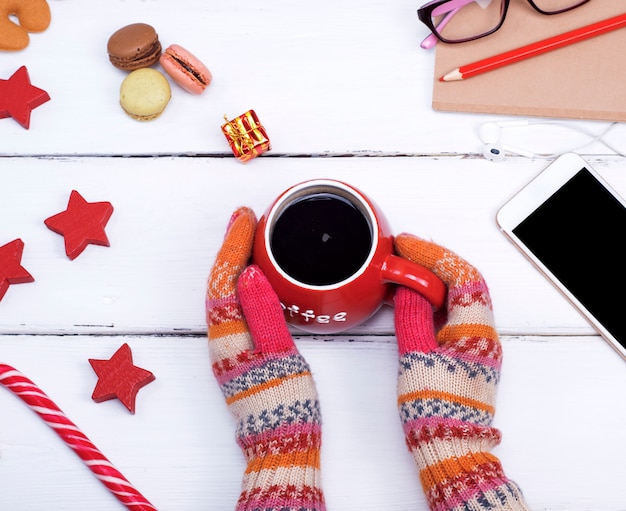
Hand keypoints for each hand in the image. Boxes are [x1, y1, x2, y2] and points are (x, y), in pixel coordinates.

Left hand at [206, 207, 324, 510]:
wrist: (281, 444)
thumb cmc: (284, 404)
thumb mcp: (280, 355)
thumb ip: (264, 313)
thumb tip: (249, 273)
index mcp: (229, 335)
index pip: (224, 277)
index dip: (234, 243)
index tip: (247, 216)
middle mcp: (221, 338)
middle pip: (219, 280)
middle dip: (231, 246)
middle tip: (247, 218)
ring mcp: (229, 345)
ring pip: (225, 292)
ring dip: (235, 260)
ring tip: (251, 237)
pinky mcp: (240, 351)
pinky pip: (235, 305)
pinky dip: (242, 281)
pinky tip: (256, 275)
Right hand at [393, 233, 528, 510]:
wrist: (450, 447)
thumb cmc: (437, 410)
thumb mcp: (416, 357)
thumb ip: (412, 317)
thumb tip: (409, 289)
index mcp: (475, 332)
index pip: (463, 276)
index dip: (435, 255)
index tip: (407, 246)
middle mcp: (482, 335)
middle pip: (465, 282)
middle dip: (435, 261)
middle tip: (405, 252)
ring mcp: (475, 345)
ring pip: (459, 297)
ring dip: (433, 279)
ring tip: (405, 269)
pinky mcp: (464, 355)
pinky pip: (452, 314)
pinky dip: (433, 299)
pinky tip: (413, 299)